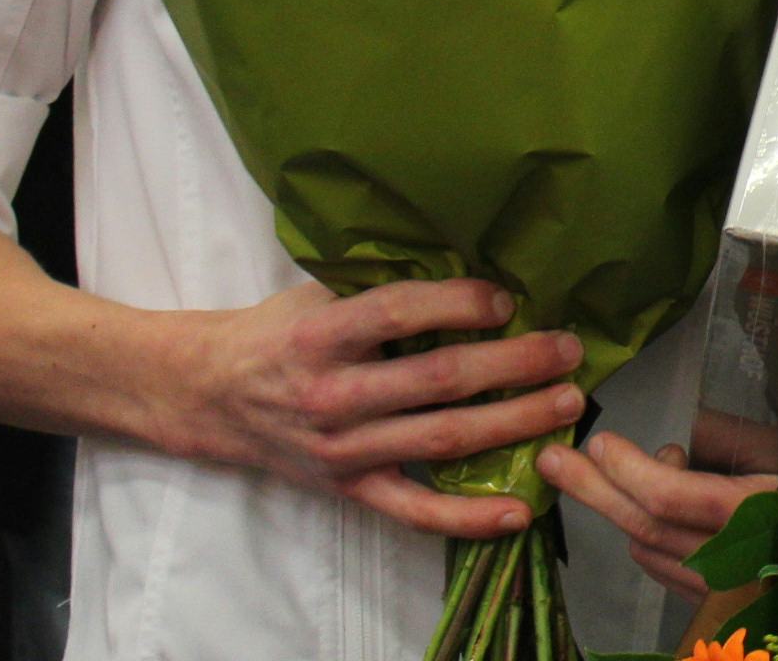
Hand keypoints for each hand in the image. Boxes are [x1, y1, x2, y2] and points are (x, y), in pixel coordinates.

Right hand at [167, 279, 582, 538]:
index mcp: (321, 335)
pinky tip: (520, 510)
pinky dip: (468, 517)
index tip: (507, 298)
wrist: (210, 395)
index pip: (398, 312)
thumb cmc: (279, 332)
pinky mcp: (348, 489)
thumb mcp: (318, 294)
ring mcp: (341, 449)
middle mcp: (332, 394)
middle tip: (568, 350)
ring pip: (440, 440)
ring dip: (512, 423)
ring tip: (567, 403)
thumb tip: (472, 261)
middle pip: (436, 381)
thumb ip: (381, 286)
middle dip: (513, 365)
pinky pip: (414, 510)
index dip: (458, 304)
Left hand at [542, 364, 777, 596]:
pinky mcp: (730, 603)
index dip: (633, 473)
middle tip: (554, 461)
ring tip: (600, 475)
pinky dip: (646, 542)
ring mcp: (734, 587)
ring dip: (618, 512)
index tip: (604, 443)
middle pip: (648, 528)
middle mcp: (744, 557)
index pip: (679, 499)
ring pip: (653, 552)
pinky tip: (640, 516)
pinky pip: (669, 573)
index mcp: (771, 510)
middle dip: (596, 491)